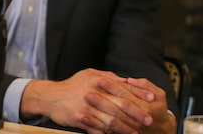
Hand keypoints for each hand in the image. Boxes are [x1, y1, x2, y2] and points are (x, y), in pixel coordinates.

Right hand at [21, 69, 171, 133]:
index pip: (125, 88)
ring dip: (125, 128)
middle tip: (148, 120)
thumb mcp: (91, 74)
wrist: (50, 96)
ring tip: (136, 132)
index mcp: (100, 81)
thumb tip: (128, 81)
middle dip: (136, 114)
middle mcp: (95, 94)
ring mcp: (87, 108)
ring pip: (110, 120)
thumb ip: (110, 78)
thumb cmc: (73, 84)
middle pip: (120, 106)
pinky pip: (97, 129)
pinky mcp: (80, 120)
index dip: (139, 94)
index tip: (152, 100)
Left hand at [86, 76, 174, 133]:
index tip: (100, 79)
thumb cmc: (159, 110)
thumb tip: (129, 80)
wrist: (161, 131)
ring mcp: (129, 127)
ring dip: (96, 111)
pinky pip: (107, 131)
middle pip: (115, 106)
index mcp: (144, 104)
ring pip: (110, 119)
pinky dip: (94, 125)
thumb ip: (145, 85)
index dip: (112, 86)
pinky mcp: (123, 133)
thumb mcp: (160, 95)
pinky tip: (84, 119)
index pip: (125, 93)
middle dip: (101, 98)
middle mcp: (136, 117)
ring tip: (84, 103)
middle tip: (87, 91)